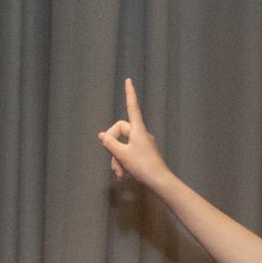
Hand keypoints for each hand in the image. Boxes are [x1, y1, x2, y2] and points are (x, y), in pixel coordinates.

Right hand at [95, 79, 178, 193]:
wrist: (160, 182)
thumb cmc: (142, 166)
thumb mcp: (122, 154)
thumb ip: (110, 143)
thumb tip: (102, 135)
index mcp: (138, 130)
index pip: (132, 106)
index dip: (129, 94)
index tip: (129, 80)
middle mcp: (141, 134)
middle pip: (120, 131)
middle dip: (112, 146)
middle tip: (114, 161)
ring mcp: (143, 144)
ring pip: (122, 146)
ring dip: (117, 159)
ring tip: (119, 174)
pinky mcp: (143, 154)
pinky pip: (128, 154)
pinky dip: (122, 163)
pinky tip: (122, 176)